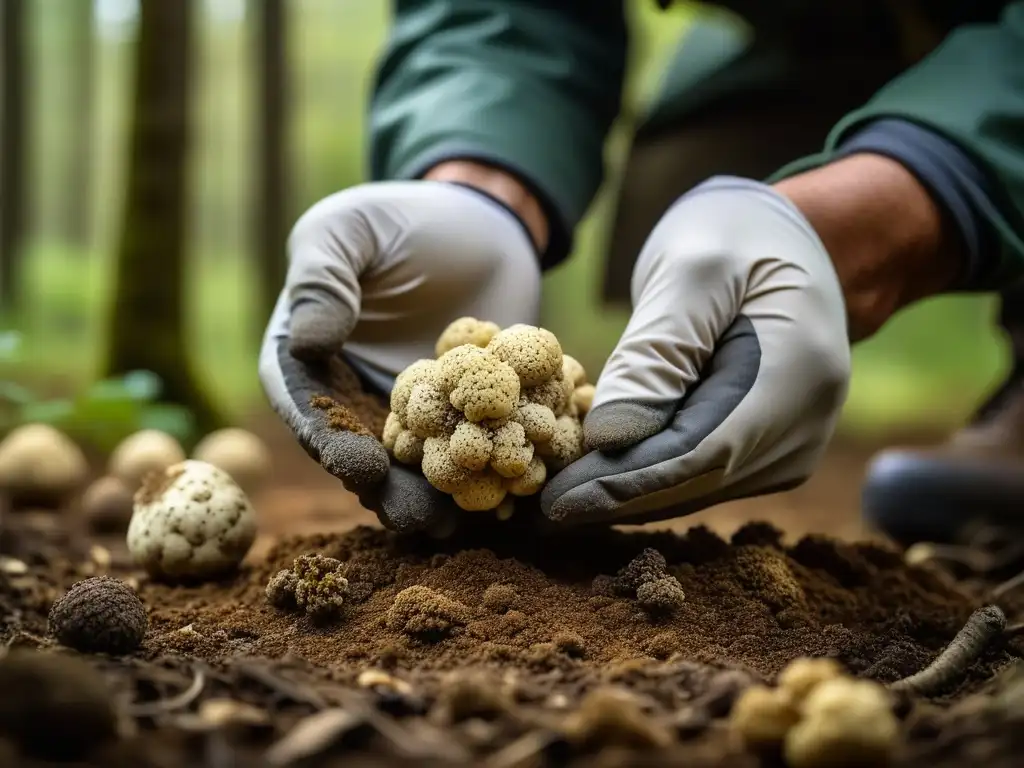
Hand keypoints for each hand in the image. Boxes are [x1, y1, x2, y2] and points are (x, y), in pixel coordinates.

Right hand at [258, 181, 540, 533]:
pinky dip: (481, 469)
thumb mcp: (350, 229)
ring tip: (458, 522)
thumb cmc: (403, 219)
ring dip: (432, 492)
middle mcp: (351, 393)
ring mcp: (406, 410)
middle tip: (416, 517)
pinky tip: (503, 495)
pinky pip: (464, 445)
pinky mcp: (457, 413)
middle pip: (360, 448)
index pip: (308, 406)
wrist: (481, 225)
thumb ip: (323, 277)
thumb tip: (306, 341)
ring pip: (412, 460)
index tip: (359, 468)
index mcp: (307, 357)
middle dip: (386, 488)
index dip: (330, 441)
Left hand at [541, 177, 850, 525]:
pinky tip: (598, 476)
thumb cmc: (735, 236)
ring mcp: (791, 443)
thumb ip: (654, 354)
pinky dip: (649, 477)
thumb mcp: (692, 270)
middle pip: (696, 481)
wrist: (797, 241)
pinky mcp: (771, 450)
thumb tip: (609, 440)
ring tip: (555, 497)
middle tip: (537, 510)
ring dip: (626, 495)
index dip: (624, 483)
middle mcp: (803, 425)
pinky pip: (702, 474)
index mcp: (794, 375)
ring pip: (696, 487)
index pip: (699, 452)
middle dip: (614, 497)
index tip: (556, 499)